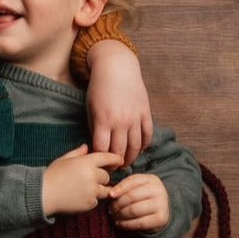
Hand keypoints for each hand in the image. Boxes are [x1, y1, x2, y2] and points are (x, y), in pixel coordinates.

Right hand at [42, 145, 122, 216]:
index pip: (107, 158)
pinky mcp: (89, 203)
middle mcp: (92, 175)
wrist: (42, 195)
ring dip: (98, 189)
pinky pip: (96, 201)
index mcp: (86, 162)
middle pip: (106, 176)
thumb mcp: (64, 159)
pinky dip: (91, 200)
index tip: (120, 161)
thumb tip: (86, 147)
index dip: (115, 159)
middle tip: (89, 180)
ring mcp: (92, 190)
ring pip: (104, 190)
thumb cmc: (51, 176)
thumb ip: (78, 153)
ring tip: (84, 189)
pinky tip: (78, 197)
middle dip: (101, 178)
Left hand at [85, 41, 153, 164]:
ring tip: (126, 163)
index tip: (100, 165)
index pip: (102, 150)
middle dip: (116, 164)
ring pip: (135, 146)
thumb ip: (94, 129)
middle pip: (119, 151)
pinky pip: (147, 134)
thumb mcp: (90, 109)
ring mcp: (135, 117)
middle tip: (114, 169)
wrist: (117, 67)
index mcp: (103, 121)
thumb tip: (98, 148)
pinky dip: (144, 145)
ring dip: (131, 158)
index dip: (101, 161)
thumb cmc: (99, 88)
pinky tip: (139, 150)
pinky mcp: (146, 112)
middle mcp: (120, 121)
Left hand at [108, 173, 170, 232]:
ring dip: (120, 214)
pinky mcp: (161, 219)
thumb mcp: (136, 188)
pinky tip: (120, 223)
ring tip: (115, 216)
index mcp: (151, 180)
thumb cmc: (143, 198)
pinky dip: (126, 224)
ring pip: (133, 210)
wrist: (162, 211)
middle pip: (131, 197)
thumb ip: (124, 187)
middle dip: (117, 204)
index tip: (110, 195)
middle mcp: (158, 190)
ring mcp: (161, 205)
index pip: (132, 181)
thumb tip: (111, 194)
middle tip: (110, 209)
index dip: (119, 188)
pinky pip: (139, 223)